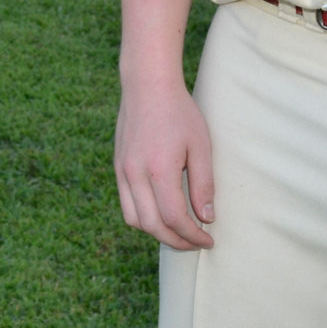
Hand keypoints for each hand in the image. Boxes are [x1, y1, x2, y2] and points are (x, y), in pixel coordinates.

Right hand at [114, 70, 214, 249]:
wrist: (147, 85)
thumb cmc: (179, 112)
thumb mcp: (201, 146)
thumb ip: (204, 185)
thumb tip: (207, 218)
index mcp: (158, 169)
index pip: (174, 218)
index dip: (193, 236)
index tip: (209, 240)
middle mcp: (135, 174)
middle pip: (152, 225)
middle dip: (176, 241)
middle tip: (197, 242)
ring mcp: (122, 170)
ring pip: (134, 219)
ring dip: (156, 231)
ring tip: (179, 230)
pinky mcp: (117, 166)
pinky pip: (126, 203)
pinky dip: (143, 216)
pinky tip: (162, 210)